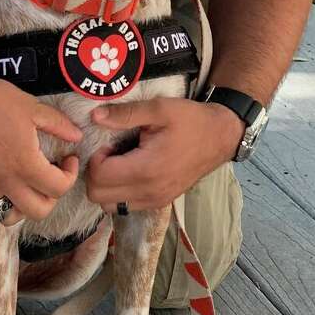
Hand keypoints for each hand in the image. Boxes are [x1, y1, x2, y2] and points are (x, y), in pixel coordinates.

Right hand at [0, 71, 82, 223]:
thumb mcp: (32, 107)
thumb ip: (58, 124)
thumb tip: (76, 136)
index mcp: (26, 165)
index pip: (58, 188)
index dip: (70, 175)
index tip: (67, 159)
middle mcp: (6, 181)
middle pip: (37, 211)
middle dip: (50, 198)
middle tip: (48, 177)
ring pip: (4, 216)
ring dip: (19, 207)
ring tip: (21, 188)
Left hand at [85, 97, 241, 211]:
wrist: (219, 137)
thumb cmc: (190, 120)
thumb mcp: (159, 108)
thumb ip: (125, 114)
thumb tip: (95, 117)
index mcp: (146, 169)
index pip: (98, 178)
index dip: (95, 158)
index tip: (109, 144)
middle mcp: (148, 192)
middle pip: (98, 196)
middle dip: (95, 173)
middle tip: (110, 153)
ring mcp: (154, 201)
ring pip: (109, 206)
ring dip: (105, 186)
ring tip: (118, 163)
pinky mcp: (159, 203)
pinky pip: (125, 206)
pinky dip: (118, 192)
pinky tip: (129, 171)